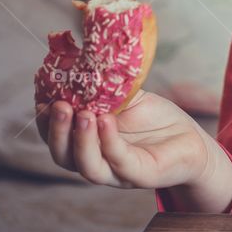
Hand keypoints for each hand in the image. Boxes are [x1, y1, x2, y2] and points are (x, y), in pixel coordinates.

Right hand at [35, 88, 213, 190]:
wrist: (191, 139)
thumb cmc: (156, 120)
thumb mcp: (127, 98)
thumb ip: (105, 87)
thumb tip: (86, 56)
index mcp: (87, 145)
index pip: (57, 138)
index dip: (45, 122)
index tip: (41, 99)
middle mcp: (97, 162)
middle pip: (64, 156)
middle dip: (58, 131)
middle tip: (59, 105)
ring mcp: (118, 173)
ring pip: (88, 166)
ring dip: (81, 140)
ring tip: (83, 113)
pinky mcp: (141, 175)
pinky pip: (120, 162)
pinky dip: (109, 142)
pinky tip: (107, 121)